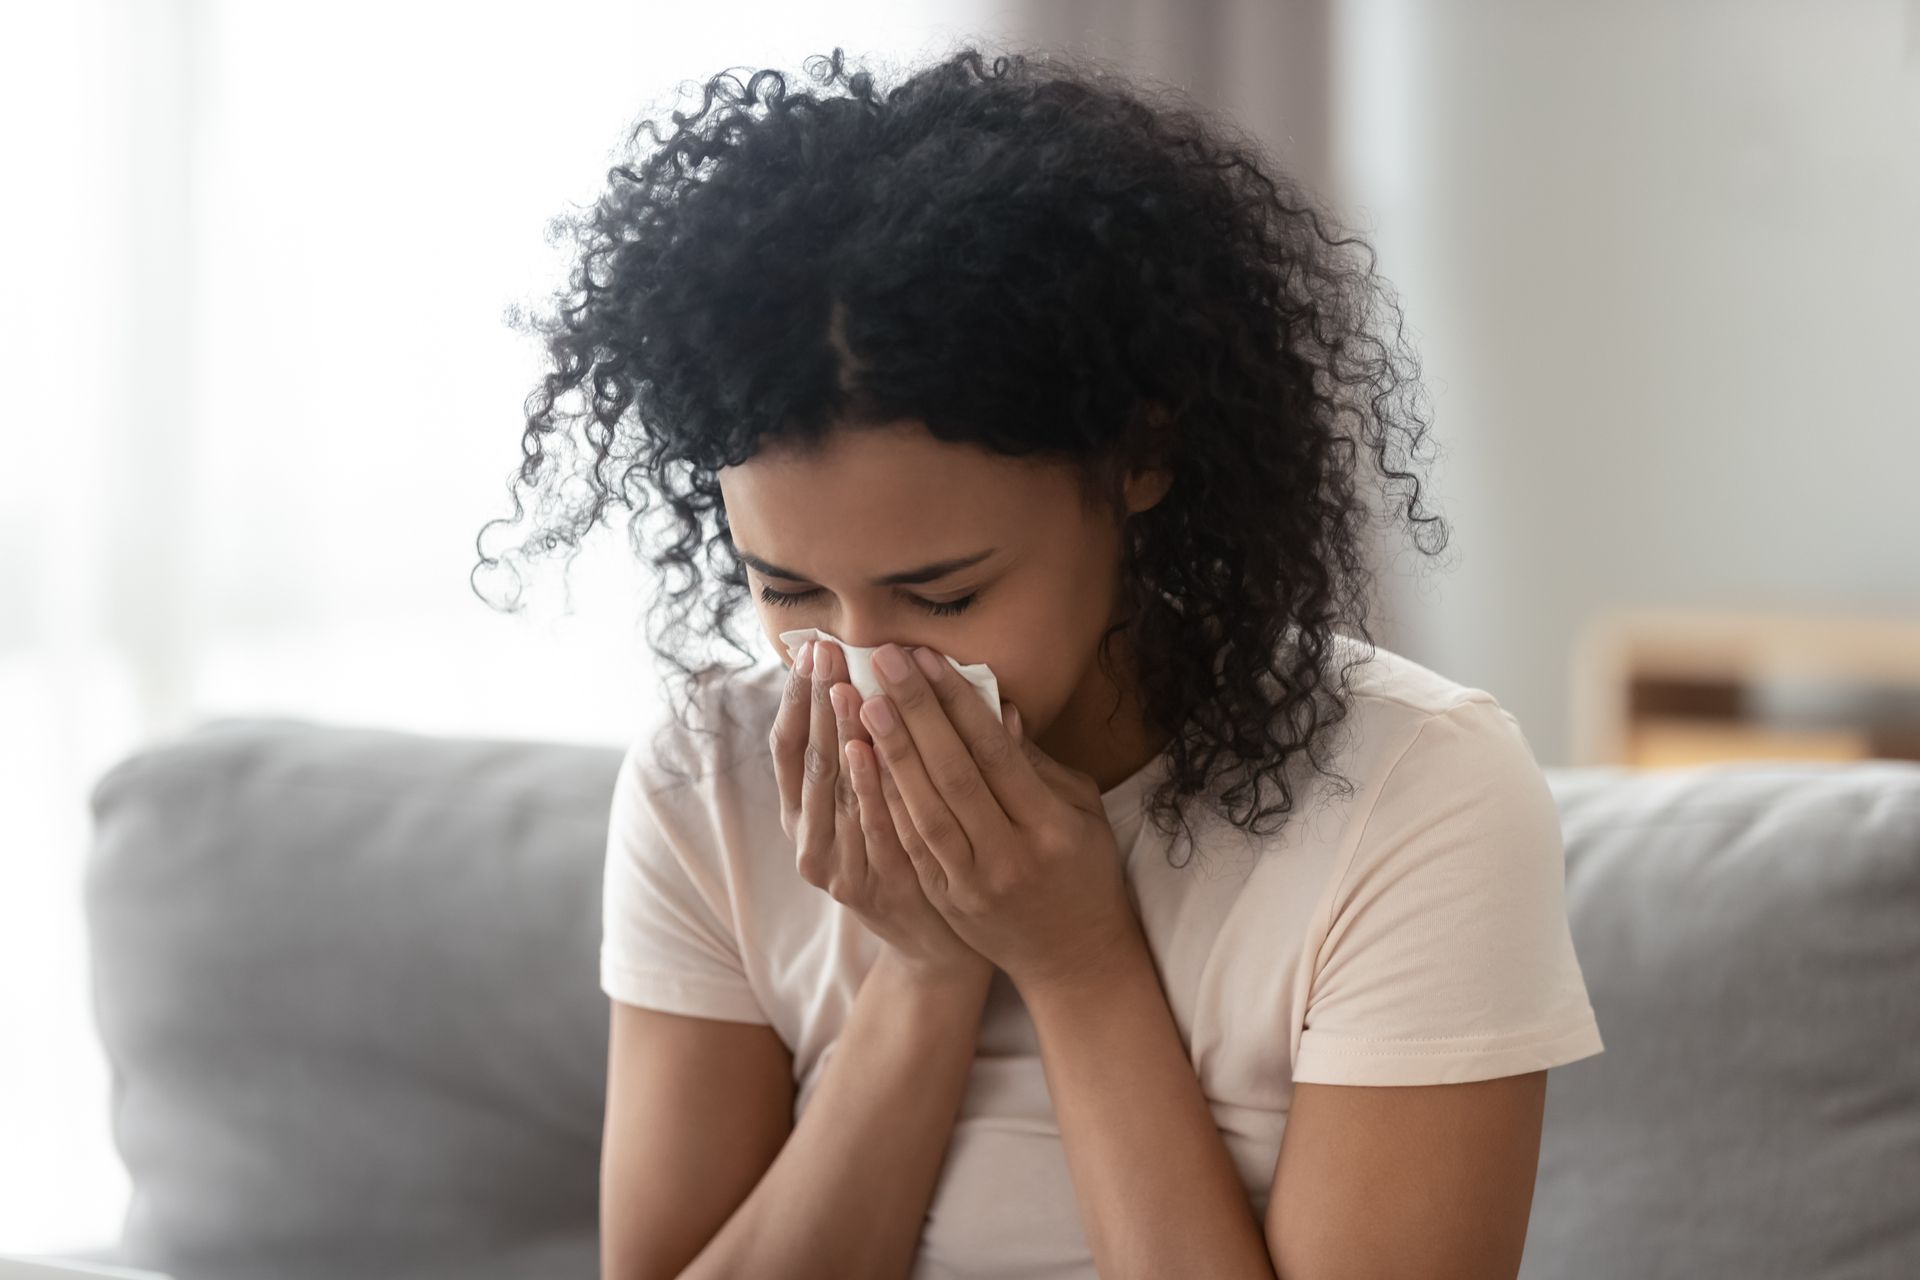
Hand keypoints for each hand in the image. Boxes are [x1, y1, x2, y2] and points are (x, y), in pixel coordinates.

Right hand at [771, 637, 994, 988]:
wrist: (939, 945)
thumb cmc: (917, 855)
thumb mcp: (887, 800)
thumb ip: (884, 745)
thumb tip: (904, 669)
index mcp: (805, 813)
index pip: (788, 744)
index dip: (797, 697)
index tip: (810, 649)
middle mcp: (809, 839)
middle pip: (808, 759)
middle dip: (816, 701)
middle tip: (825, 651)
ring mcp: (835, 867)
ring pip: (832, 792)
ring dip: (838, 735)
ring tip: (843, 686)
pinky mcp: (866, 890)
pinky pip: (866, 829)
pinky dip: (865, 789)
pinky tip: (865, 750)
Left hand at [856, 642, 1143, 996]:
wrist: (1073, 958)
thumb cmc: (1084, 869)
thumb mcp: (1081, 810)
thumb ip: (1036, 763)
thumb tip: (996, 708)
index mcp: (1052, 826)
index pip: (995, 754)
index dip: (958, 704)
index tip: (928, 659)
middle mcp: (1010, 856)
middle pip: (953, 775)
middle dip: (914, 713)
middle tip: (883, 663)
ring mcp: (973, 884)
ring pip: (923, 810)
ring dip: (889, 753)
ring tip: (861, 703)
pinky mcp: (946, 900)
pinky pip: (909, 844)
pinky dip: (885, 801)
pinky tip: (861, 763)